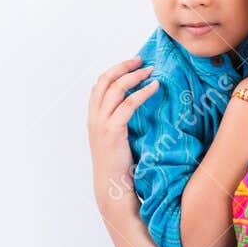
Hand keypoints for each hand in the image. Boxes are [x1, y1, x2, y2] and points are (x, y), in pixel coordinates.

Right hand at [88, 56, 158, 218]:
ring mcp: (101, 123)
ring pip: (115, 88)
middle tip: (141, 61)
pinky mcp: (113, 131)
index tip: (132, 64)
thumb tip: (136, 107)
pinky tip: (154, 87)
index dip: (114, 71)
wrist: (112, 185)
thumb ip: (118, 122)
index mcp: (93, 117)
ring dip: (134, 76)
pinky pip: (129, 104)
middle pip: (105, 80)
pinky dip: (142, 92)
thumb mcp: (115, 139)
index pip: (99, 85)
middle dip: (123, 66)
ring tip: (150, 71)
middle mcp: (94, 117)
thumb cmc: (118, 165)